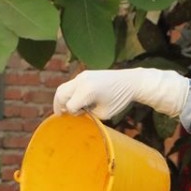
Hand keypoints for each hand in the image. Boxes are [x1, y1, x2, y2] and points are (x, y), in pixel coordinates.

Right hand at [53, 68, 189, 119]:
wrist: (131, 81)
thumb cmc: (119, 99)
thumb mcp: (104, 113)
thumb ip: (89, 114)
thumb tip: (79, 112)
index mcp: (86, 91)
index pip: (70, 106)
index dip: (74, 114)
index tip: (82, 116)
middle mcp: (81, 81)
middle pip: (60, 94)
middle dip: (59, 106)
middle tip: (60, 115)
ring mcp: (82, 75)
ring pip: (64, 87)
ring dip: (63, 98)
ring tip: (65, 109)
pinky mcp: (85, 74)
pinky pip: (71, 84)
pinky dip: (70, 93)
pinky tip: (75, 101)